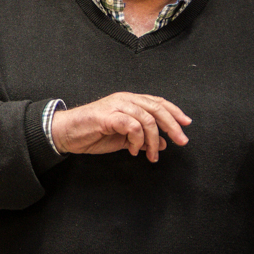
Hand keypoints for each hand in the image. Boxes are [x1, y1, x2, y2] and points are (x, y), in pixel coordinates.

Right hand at [51, 92, 190, 162]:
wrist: (66, 133)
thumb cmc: (91, 133)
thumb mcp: (123, 138)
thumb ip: (142, 138)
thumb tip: (162, 144)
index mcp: (128, 101)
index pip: (157, 102)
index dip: (174, 112)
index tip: (186, 124)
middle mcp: (124, 100)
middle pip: (157, 108)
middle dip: (172, 126)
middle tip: (180, 141)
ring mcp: (115, 106)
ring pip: (147, 119)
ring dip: (153, 140)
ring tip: (150, 154)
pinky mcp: (107, 117)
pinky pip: (132, 126)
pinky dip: (137, 140)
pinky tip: (133, 150)